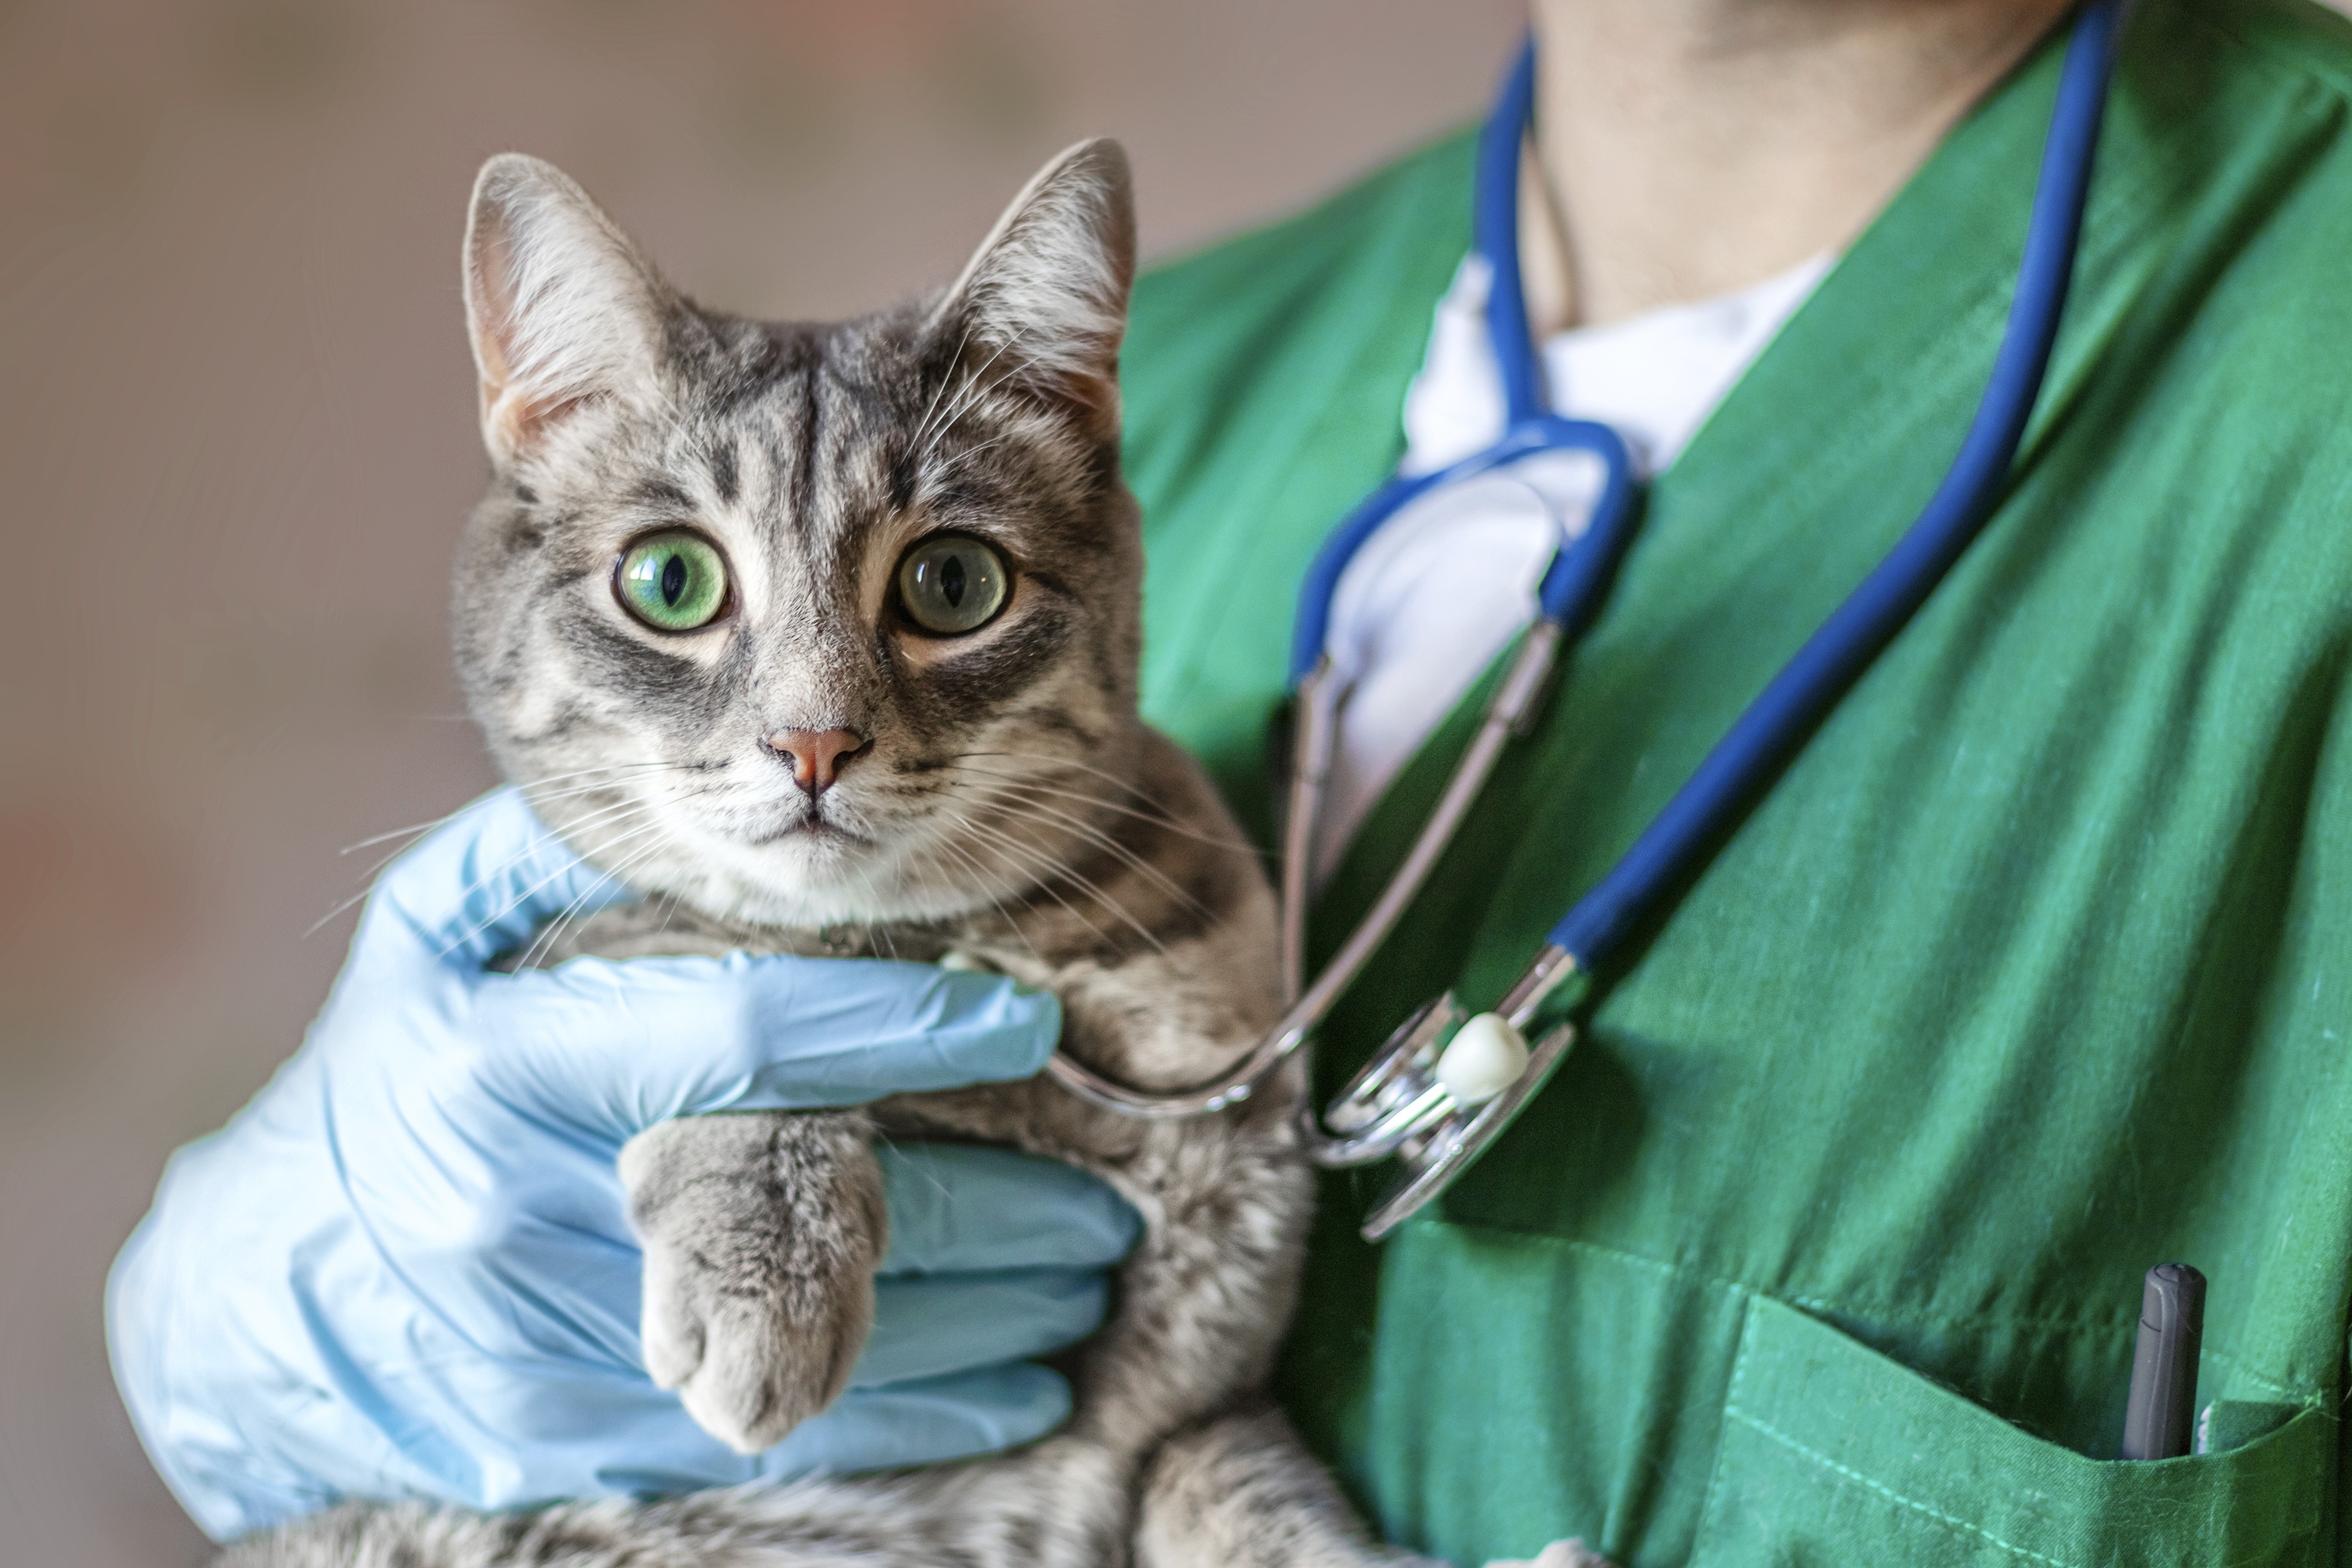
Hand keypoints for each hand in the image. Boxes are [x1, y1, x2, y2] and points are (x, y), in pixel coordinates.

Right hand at [106, 788, 1139, 1542]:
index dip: (898, 1022)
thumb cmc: (374, 1090)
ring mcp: (561, 1353)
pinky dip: (917, 1418)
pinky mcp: (576, 1450)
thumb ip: (537, 859)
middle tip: (1107, 1192)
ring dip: (985, 1322)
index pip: (745, 1037)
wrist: (255, 1306)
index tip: (1021, 1018)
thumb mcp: (423, 951)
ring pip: (832, 1346)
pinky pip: (784, 1434)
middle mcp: (540, 1216)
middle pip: (825, 1214)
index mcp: (510, 1070)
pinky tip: (1013, 1390)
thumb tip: (667, 790)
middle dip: (996, 1208)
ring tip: (1085, 1284)